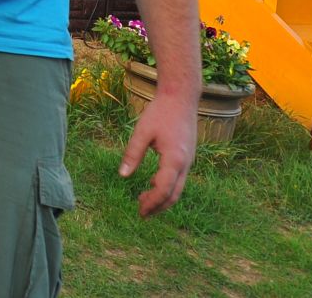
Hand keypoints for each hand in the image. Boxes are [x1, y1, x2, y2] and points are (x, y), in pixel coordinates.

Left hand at [119, 90, 195, 216]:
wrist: (181, 97)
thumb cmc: (160, 112)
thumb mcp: (142, 131)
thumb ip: (133, 153)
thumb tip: (123, 175)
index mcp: (174, 160)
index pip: (163, 190)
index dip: (151, 203)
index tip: (139, 210)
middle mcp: (185, 164)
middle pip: (173, 195)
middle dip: (158, 206)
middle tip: (141, 213)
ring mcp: (189, 161)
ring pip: (178, 188)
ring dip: (162, 198)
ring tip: (144, 201)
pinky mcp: (188, 156)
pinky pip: (178, 178)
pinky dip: (167, 186)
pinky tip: (152, 182)